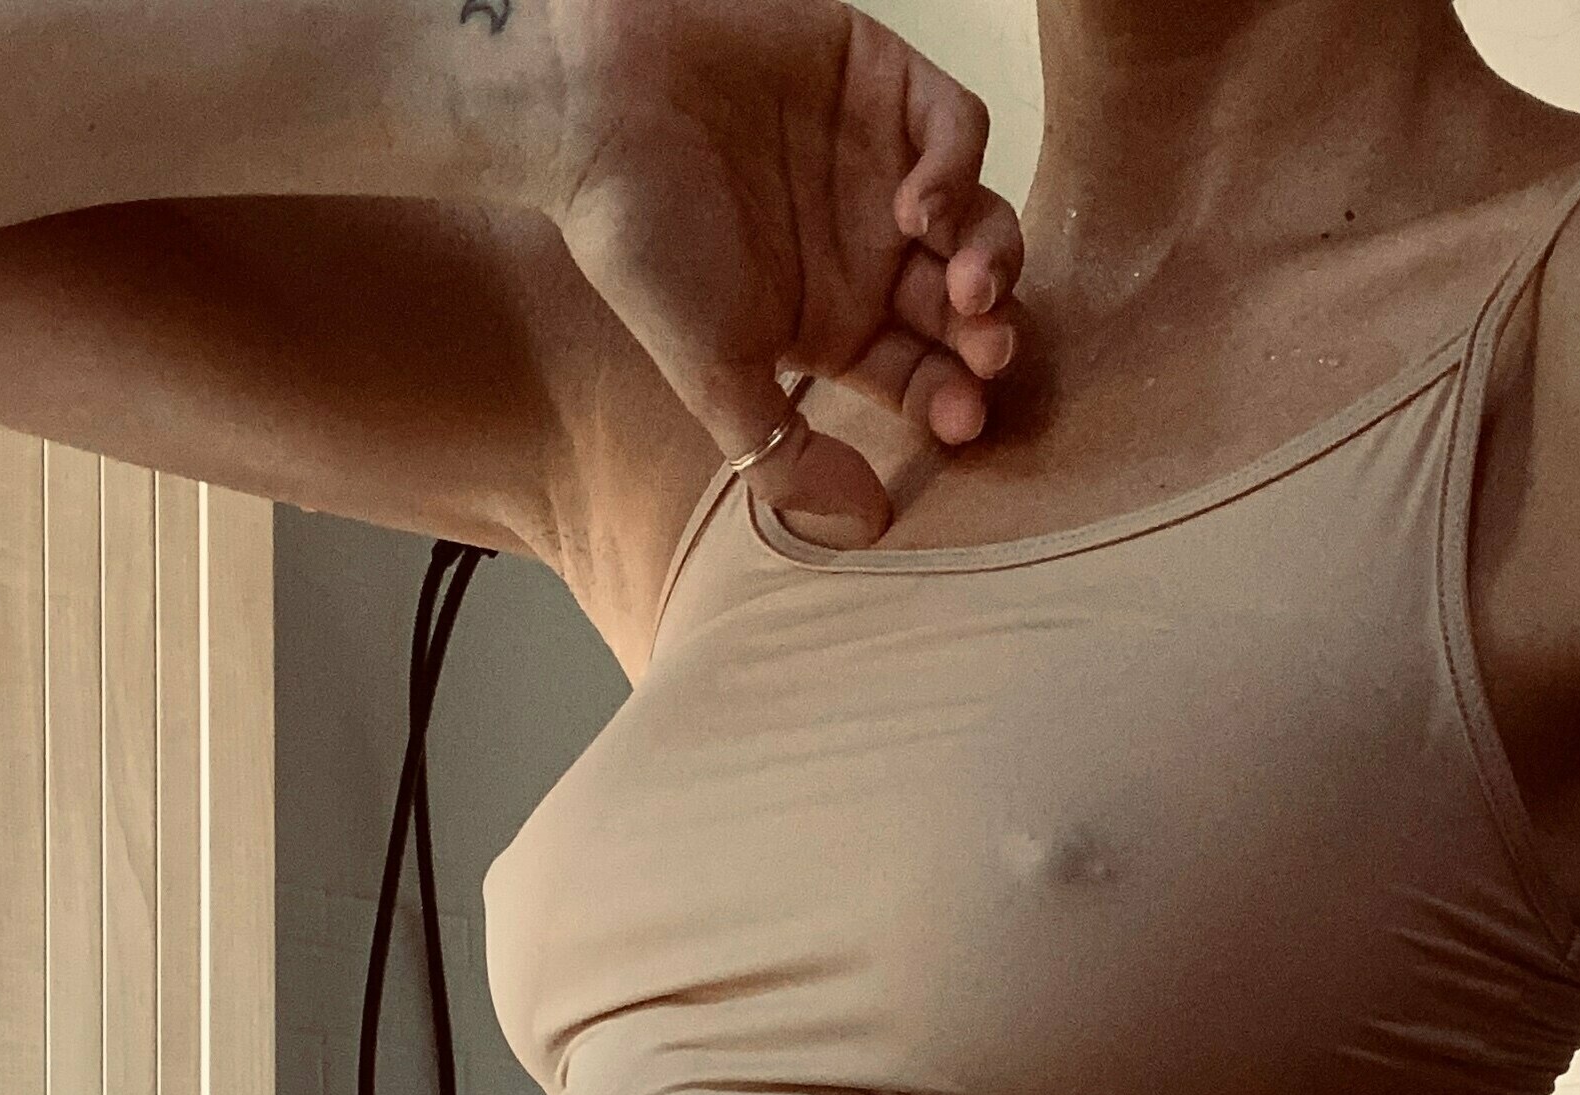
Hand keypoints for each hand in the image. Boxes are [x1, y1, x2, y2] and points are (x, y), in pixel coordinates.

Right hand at [543, 0, 1023, 544]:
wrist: (588, 108)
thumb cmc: (637, 240)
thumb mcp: (712, 376)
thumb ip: (786, 458)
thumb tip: (866, 526)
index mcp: (832, 324)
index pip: (923, 372)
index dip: (952, 396)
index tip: (962, 418)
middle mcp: (864, 251)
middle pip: (968, 303)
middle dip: (988, 335)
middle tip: (986, 353)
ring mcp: (877, 166)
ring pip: (981, 220)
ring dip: (991, 260)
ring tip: (967, 287)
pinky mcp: (878, 82)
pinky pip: (955, 128)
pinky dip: (957, 170)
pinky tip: (922, 206)